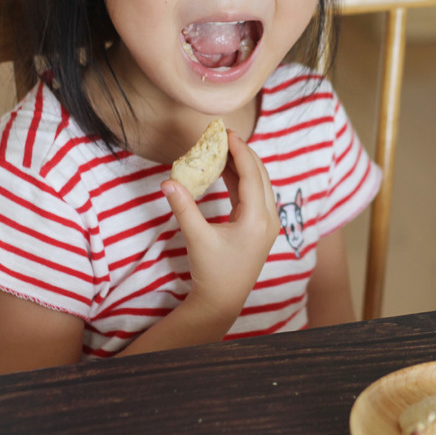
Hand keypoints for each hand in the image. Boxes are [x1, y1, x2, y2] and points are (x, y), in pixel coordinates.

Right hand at [161, 129, 279, 321]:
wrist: (222, 301)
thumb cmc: (211, 272)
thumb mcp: (196, 238)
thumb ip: (183, 208)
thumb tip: (167, 181)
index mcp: (258, 220)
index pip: (253, 175)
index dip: (241, 151)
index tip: (228, 133)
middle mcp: (268, 219)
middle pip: (261, 176)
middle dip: (244, 153)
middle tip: (225, 136)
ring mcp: (267, 224)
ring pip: (259, 185)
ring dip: (243, 166)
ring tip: (223, 148)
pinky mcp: (260, 228)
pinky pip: (254, 196)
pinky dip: (240, 181)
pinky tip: (225, 170)